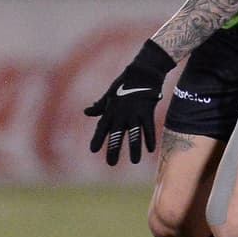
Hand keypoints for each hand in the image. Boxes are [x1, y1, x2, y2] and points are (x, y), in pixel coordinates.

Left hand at [84, 40, 175, 165]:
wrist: (142, 73)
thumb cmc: (124, 84)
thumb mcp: (109, 95)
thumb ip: (100, 106)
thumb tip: (87, 112)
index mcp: (110, 110)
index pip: (102, 127)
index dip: (98, 139)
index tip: (93, 150)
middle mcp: (121, 114)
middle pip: (116, 135)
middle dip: (113, 149)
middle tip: (110, 163)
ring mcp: (134, 113)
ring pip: (134, 134)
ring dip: (134, 149)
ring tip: (134, 161)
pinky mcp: (147, 111)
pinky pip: (148, 128)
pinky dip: (150, 139)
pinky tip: (151, 150)